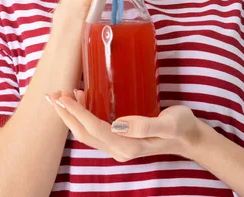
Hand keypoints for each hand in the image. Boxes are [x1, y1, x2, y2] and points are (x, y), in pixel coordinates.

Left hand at [45, 90, 200, 161]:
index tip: (64, 97)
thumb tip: (118, 123)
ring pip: (86, 132)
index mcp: (127, 146)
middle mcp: (118, 148)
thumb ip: (145, 125)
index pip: (95, 129)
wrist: (190, 136)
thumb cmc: (181, 126)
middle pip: (84, 133)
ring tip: (60, 95)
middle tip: (53, 93)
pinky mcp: (119, 137)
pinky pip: (94, 128)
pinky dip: (82, 115)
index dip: (77, 113)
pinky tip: (81, 99)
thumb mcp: (168, 124)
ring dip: (71, 115)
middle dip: (66, 114)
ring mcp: (117, 144)